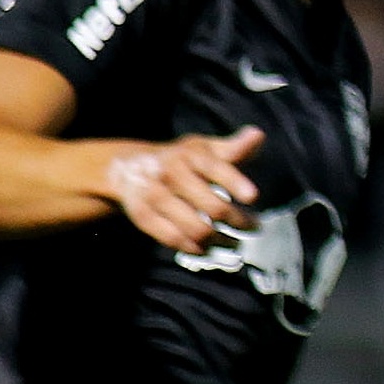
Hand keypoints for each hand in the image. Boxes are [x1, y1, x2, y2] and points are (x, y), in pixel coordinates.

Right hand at [104, 127, 261, 250]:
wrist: (125, 167)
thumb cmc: (178, 159)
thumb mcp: (203, 148)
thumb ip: (233, 148)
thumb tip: (258, 135)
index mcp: (189, 155)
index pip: (215, 168)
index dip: (235, 183)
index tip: (253, 196)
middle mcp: (170, 174)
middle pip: (212, 206)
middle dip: (238, 221)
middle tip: (253, 228)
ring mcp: (155, 197)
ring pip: (196, 228)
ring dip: (221, 241)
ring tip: (234, 243)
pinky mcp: (143, 216)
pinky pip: (174, 240)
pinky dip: (196, 248)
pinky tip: (209, 248)